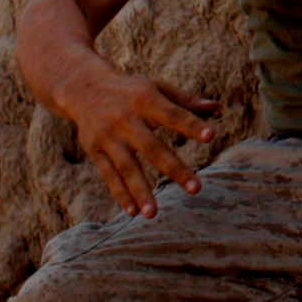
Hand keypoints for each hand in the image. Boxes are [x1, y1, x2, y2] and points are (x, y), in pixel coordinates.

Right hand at [58, 67, 219, 215]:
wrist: (83, 88)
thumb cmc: (131, 90)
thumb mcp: (156, 88)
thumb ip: (186, 101)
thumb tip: (218, 108)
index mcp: (145, 99)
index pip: (173, 114)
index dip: (191, 125)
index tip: (211, 136)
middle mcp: (125, 119)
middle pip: (152, 147)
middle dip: (174, 169)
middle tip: (197, 189)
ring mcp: (108, 136)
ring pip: (126, 167)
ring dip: (140, 191)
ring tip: (153, 214)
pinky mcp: (94, 150)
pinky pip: (108, 175)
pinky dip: (120, 193)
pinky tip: (132, 211)